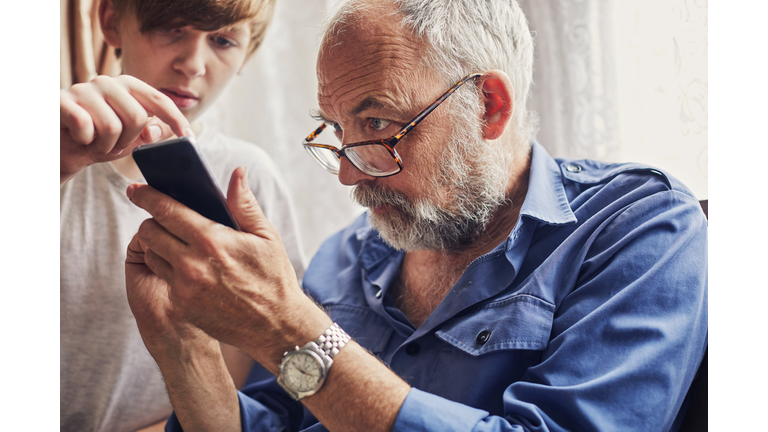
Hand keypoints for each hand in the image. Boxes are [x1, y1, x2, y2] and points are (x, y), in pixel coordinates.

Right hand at [60, 74, 192, 183]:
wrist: (61, 145)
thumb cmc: (100, 139)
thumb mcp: (132, 139)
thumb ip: (151, 134)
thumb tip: (155, 131)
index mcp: (129, 86)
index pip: (160, 100)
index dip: (177, 120)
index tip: (190, 138)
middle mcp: (108, 81)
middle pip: (138, 118)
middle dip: (128, 142)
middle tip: (114, 145)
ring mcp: (84, 88)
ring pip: (112, 127)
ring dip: (106, 146)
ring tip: (96, 143)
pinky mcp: (62, 100)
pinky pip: (85, 126)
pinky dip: (85, 141)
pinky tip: (80, 138)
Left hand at [126, 167, 330, 370]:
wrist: (275, 326)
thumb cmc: (274, 279)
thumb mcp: (266, 236)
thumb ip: (245, 204)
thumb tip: (237, 174)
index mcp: (212, 240)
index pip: (167, 211)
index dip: (147, 196)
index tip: (137, 190)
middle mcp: (192, 264)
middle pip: (149, 232)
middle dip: (151, 221)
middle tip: (162, 219)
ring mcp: (184, 287)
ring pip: (152, 255)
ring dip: (158, 245)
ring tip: (176, 243)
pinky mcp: (182, 305)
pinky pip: (164, 278)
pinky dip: (170, 269)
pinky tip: (189, 268)